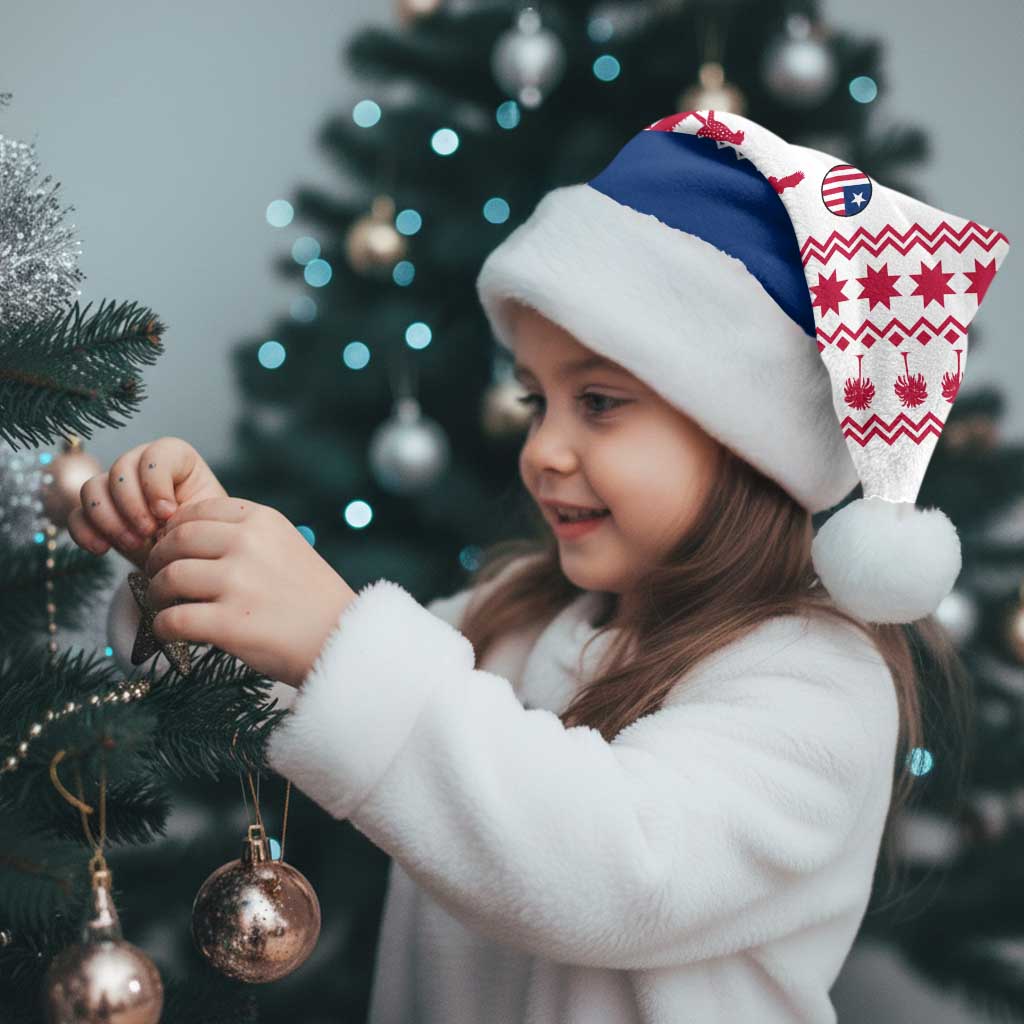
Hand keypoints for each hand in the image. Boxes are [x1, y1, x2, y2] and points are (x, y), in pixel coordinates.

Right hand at [67, 437, 227, 570]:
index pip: (156, 454)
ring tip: (133, 544)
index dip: (156, 483)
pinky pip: (76, 515)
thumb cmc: (203, 534)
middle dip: (132, 505)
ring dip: (109, 520)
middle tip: (148, 533)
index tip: (168, 513)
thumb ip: (189, 510)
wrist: (188, 560)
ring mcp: (115, 488)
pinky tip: (102, 549)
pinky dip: (85, 532)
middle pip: (120, 469)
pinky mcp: (97, 514)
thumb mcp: (206, 519)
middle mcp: (141, 466)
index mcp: (176, 459)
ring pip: (92, 488)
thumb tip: (163, 515)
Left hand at [142, 496, 357, 687]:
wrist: (343, 639)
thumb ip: (246, 536)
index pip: (198, 511)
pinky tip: (170, 632)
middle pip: (176, 541)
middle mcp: (248, 544)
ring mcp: (238, 583)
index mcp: (263, 520)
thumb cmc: (313, 598)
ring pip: (169, 578)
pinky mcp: (229, 623)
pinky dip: (162, 628)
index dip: (175, 530)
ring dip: (157, 594)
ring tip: (164, 605)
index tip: (172, 548)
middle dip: (158, 560)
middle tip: (157, 577)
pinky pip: (172, 620)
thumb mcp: (287, 546)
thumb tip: (185, 538)